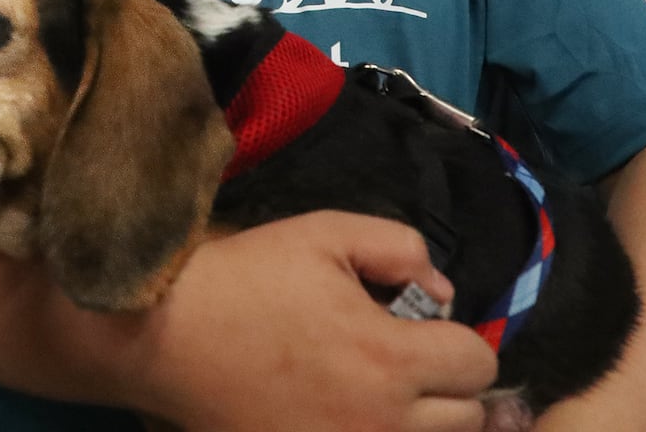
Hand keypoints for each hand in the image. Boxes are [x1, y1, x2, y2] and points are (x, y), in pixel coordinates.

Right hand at [128, 212, 496, 431]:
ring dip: (418, 420)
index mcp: (390, 358)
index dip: (459, 338)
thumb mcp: (327, 233)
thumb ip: (400, 248)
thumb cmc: (249, 278)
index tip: (423, 327)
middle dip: (449, 386)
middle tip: (405, 362)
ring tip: (376, 391)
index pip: (477, 363)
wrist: (168, 334)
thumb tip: (441, 290)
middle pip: (466, 420)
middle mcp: (381, 421)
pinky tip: (344, 411)